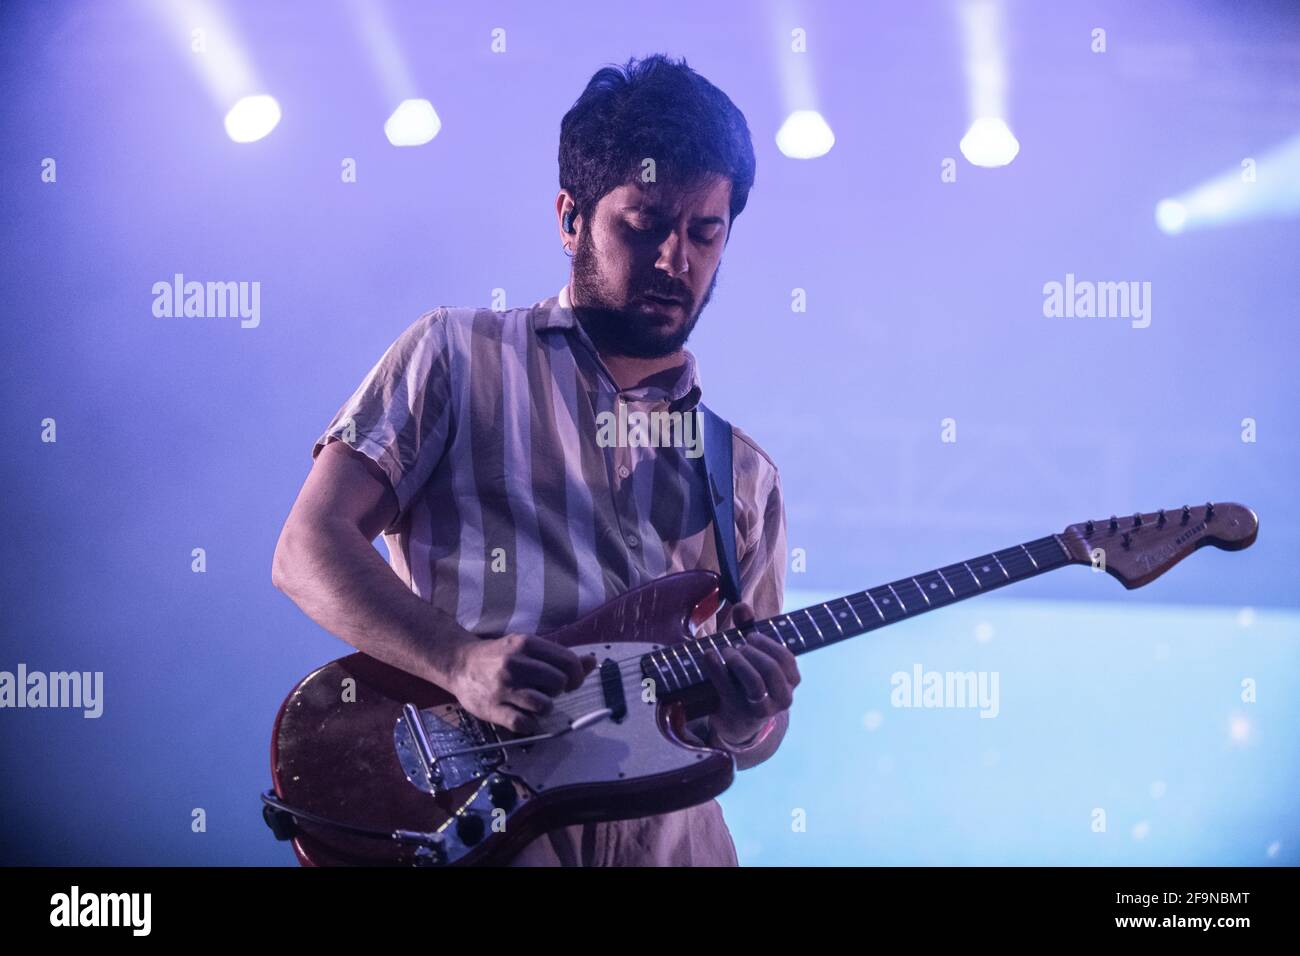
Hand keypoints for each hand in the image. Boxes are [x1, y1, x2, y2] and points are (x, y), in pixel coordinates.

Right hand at [450, 634, 596, 734]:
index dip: (577, 675)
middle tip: (548, 690)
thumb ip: (560, 656)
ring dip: (545, 707)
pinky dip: (530, 724)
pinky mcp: (493, 709)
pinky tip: (525, 716)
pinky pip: (524, 724)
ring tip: (535, 702)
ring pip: (544, 705)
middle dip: (558, 690)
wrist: (460, 664)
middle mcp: (515, 664)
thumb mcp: (528, 647)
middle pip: (558, 683)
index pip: (567, 662)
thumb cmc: (499, 655)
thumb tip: (592, 662)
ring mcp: (503, 688)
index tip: (571, 682)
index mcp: (526, 644)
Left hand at [700, 602, 799, 745]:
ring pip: (754, 683)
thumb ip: (748, 628)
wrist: (736, 720)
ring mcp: (762, 710)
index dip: (767, 644)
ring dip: (738, 662)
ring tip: (726, 652)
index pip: (787, 659)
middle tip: (737, 646)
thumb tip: (741, 606)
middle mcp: (782, 698)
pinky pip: (729, 689)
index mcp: (791, 681)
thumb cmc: (747, 678)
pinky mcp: (740, 715)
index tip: (750, 636)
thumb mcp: (752, 654)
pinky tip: (709, 655)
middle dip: (752, 652)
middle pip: (771, 669)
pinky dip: (717, 669)